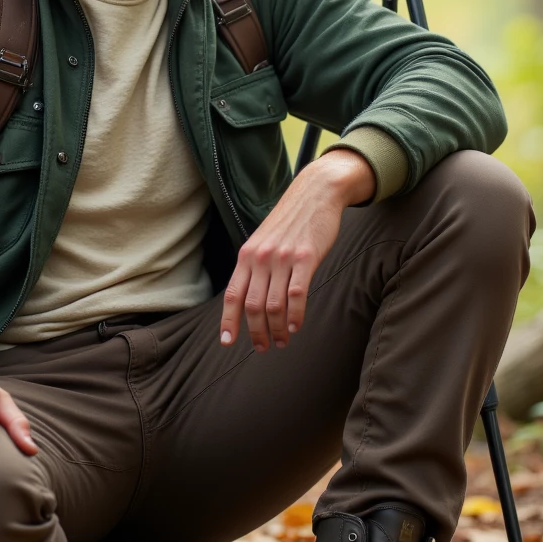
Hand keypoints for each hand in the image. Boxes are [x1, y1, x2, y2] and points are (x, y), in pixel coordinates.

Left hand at [220, 149, 374, 352]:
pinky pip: (296, 294)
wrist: (314, 193)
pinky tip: (296, 326)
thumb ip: (255, 267)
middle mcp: (260, 258)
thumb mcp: (264, 241)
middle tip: (264, 347)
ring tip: (282, 341)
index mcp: (247, 255)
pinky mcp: (305, 258)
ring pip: (273, 305)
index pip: (232, 294)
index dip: (228, 321)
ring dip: (277, 329)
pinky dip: (295, 315)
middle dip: (256, 332)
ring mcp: (282, 258)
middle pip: (252, 305)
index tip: (227, 342)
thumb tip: (249, 298)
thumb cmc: (290, 222)